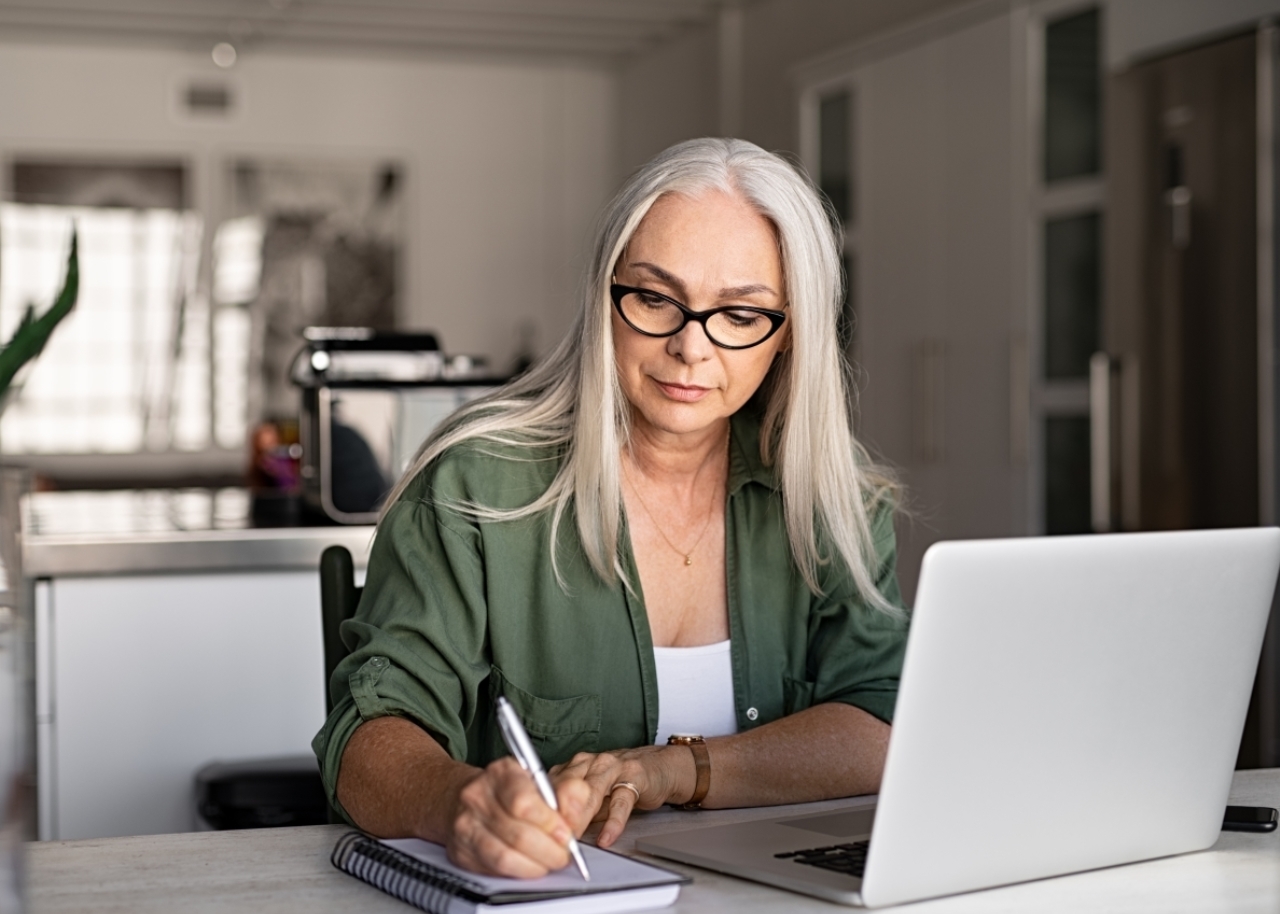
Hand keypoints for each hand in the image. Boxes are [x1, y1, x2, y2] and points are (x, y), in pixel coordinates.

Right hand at [444, 756, 593, 877]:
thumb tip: (576, 812)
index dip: (550, 824)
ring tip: (549, 862)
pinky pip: (494, 870)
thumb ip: (566, 792)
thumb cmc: (508, 790)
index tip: (566, 834)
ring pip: (505, 857)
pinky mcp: (461, 851)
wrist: (465, 797)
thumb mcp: (540, 780)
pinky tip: (530, 865)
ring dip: (535, 866)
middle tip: (563, 854)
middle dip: (549, 851)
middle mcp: (478, 796)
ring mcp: (466, 825)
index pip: (523, 802)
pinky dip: (518, 872)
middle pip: (517, 834)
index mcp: (501, 772)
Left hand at [551, 746, 692, 847]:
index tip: (536, 831)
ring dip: (580, 816)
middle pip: (567, 786)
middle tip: (552, 838)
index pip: (551, 785)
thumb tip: (550, 834)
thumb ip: (573, 809)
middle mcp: (590, 762)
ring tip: (574, 838)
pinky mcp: (635, 777)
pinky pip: (621, 801)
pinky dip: (613, 822)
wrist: (659, 767)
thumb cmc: (621, 782)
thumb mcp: (592, 795)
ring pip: (591, 791)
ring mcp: (613, 767)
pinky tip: (607, 837)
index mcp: (574, 765)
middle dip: (558, 814)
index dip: (542, 809)